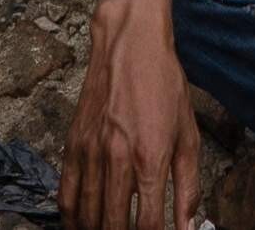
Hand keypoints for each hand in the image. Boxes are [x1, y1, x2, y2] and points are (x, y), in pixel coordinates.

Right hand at [63, 0, 200, 229]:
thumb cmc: (163, 86)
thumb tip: (188, 227)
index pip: (150, 224)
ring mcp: (90, 151)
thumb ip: (189, 186)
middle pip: (113, 225)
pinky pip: (65, 192)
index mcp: (150, 157)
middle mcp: (117, 157)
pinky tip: (80, 224)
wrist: (129, 44)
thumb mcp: (188, 135)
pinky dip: (71, 216)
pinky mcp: (73, 143)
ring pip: (87, 214)